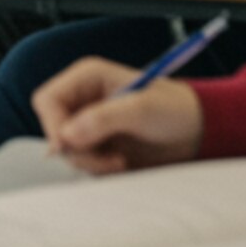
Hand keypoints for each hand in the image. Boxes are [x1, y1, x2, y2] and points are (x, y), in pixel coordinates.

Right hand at [34, 57, 203, 174]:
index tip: (69, 146)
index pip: (48, 100)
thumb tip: (67, 136)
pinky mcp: (98, 145)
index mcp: (87, 77)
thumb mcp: (141, 109)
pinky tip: (121, 164)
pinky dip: (97, 169)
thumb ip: (103, 118)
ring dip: (90, 162)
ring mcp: (89, 124)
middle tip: (106, 158)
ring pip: (67, 150)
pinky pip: (82, 162)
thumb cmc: (175, 109)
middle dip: (76, 149)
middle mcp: (83, 99)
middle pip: (54, 128)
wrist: (197, 132)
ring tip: (119, 161)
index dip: (53, 124)